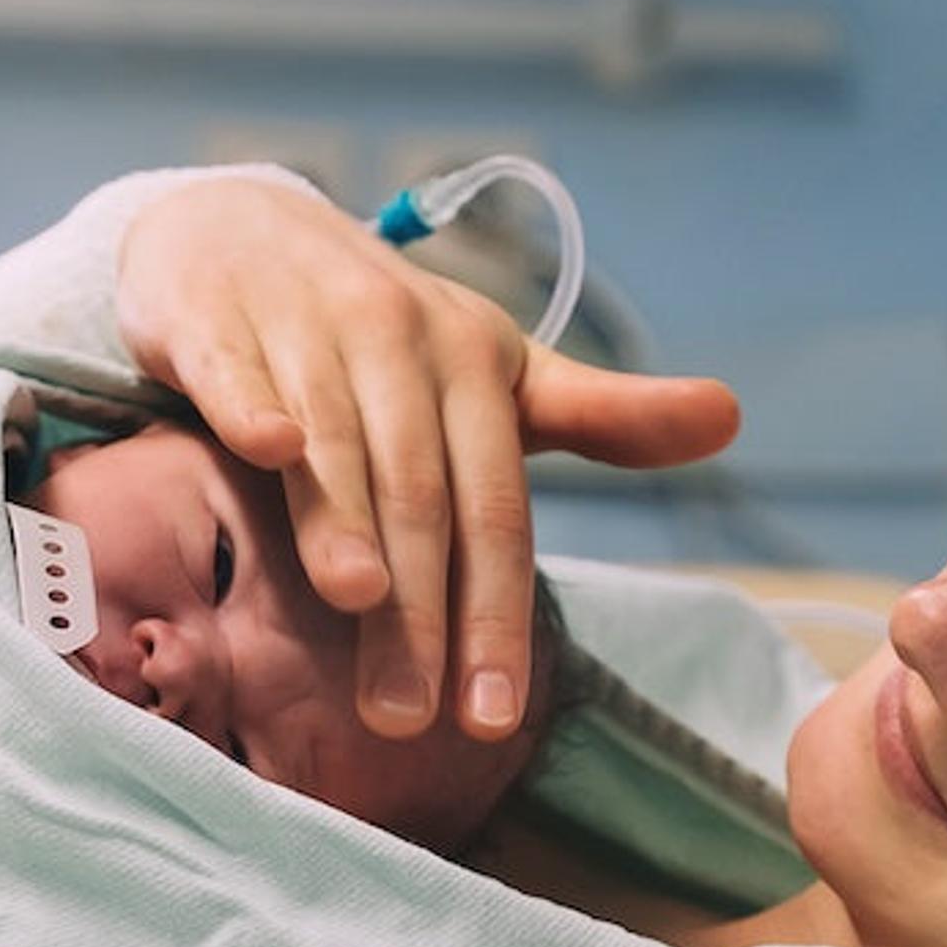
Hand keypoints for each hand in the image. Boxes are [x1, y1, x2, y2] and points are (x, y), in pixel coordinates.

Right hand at [115, 176, 740, 741]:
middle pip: (418, 496)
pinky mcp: (216, 318)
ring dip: (344, 520)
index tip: (494, 720)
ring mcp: (304, 326)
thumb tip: (730, 417)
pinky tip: (266, 450)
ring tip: (357, 607)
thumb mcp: (496, 371)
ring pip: (334, 441)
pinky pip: (237, 369)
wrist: (246, 225)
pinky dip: (252, 404)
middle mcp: (398, 340)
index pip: (497, 511)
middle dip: (417, 610)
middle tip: (408, 719)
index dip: (497, 614)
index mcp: (476, 365)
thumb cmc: (385, 332)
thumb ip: (600, 415)